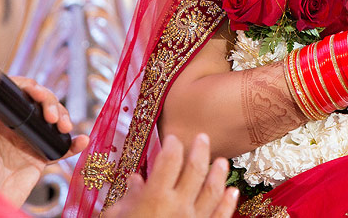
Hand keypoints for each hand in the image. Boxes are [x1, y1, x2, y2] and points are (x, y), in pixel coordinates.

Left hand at [0, 76, 87, 206]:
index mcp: (0, 118)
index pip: (18, 95)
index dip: (29, 88)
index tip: (35, 91)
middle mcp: (18, 125)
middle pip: (41, 103)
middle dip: (51, 103)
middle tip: (51, 115)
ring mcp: (31, 139)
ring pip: (54, 120)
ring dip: (64, 118)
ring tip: (64, 127)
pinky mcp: (42, 156)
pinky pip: (62, 147)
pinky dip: (74, 144)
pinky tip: (82, 140)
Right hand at [105, 134, 238, 217]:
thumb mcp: (116, 217)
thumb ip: (128, 197)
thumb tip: (135, 179)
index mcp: (154, 198)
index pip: (169, 161)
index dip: (172, 146)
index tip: (172, 139)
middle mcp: (178, 206)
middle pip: (195, 169)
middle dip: (200, 150)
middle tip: (203, 138)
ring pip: (212, 190)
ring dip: (218, 173)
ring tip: (222, 160)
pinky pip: (220, 216)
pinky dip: (228, 203)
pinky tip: (231, 191)